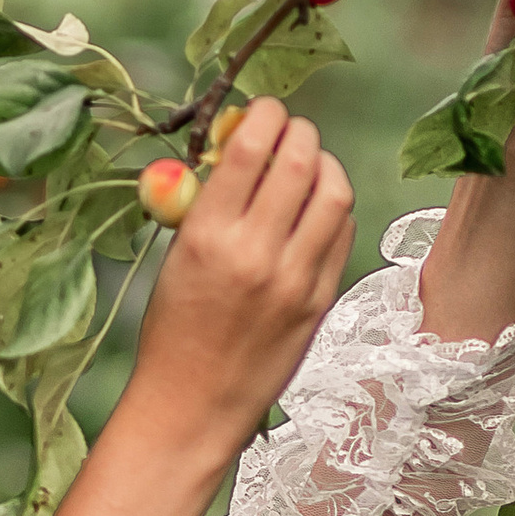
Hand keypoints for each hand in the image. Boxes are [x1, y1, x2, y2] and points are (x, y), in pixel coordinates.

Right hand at [130, 98, 355, 467]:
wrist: (193, 404)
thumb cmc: (173, 332)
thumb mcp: (175, 260)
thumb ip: (207, 205)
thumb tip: (239, 149)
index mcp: (206, 237)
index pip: (248, 149)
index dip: (262, 115)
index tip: (262, 110)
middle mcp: (255, 253)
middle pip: (299, 160)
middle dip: (298, 131)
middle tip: (291, 130)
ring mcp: (294, 278)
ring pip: (333, 192)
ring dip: (325, 164)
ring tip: (310, 165)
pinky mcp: (320, 300)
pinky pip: (341, 233)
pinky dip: (333, 208)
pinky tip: (317, 210)